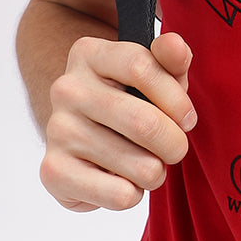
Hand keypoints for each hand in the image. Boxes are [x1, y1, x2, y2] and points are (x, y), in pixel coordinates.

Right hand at [40, 33, 195, 211]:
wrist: (78, 137)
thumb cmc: (128, 102)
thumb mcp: (154, 76)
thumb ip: (171, 59)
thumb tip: (175, 45)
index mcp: (89, 54)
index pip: (142, 67)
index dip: (177, 100)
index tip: (186, 118)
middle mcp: (66, 89)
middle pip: (145, 123)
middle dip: (175, 144)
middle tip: (173, 149)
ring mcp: (56, 130)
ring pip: (141, 165)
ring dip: (156, 172)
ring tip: (145, 164)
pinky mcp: (53, 171)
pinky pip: (120, 195)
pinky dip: (133, 194)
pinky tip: (121, 180)